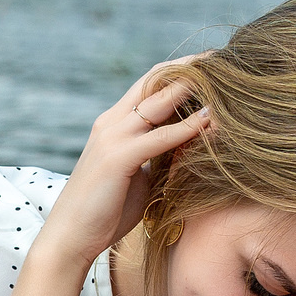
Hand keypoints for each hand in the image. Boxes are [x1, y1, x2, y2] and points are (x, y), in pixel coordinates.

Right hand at [37, 62, 212, 270]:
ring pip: (157, 101)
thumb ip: (159, 156)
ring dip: (192, 87)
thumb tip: (190, 148)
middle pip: (154, 80)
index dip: (179, 70)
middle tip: (225, 58)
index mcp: (114, 124)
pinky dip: (187, 127)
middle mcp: (111, 122)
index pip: (149, 83)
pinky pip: (160, 137)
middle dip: (190, 66)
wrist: (70, 238)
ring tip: (225, 77)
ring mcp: (111, 138)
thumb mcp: (139, 176)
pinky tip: (211, 120)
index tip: (211, 65)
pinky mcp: (117, 158)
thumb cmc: (105, 212)